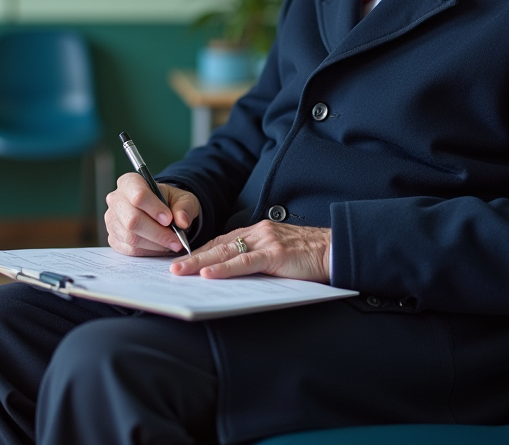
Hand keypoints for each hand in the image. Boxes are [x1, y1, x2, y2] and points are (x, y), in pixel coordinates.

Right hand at [105, 173, 199, 255]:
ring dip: (155, 244)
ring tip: (172, 244)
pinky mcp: (113, 238)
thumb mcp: (183, 199)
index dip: (154, 209)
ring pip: (131, 237)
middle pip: (132, 220)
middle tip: (176, 240)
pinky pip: (130, 249)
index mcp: (130, 182)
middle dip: (157, 233)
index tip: (169, 220)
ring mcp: (112, 220)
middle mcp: (116, 200)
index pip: (138, 195)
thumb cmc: (170, 202)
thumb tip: (182, 221)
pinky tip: (160, 247)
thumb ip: (184, 208)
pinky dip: (149, 251)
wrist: (162, 212)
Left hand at [171, 220, 330, 283]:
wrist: (337, 249)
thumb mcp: (280, 253)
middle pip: (218, 245)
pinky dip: (224, 268)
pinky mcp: (275, 254)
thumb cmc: (311, 255)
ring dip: (199, 262)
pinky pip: (244, 262)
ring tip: (179, 272)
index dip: (201, 251)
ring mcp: (266, 241)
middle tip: (171, 269)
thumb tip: (235, 275)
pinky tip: (208, 274)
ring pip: (226, 251)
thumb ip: (259, 259)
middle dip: (192, 257)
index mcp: (258, 231)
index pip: (222, 241)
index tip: (182, 261)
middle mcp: (258, 232)